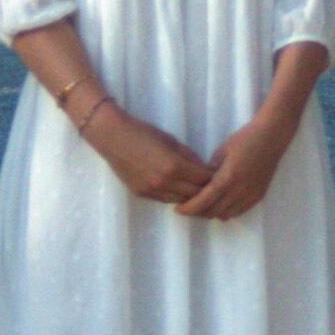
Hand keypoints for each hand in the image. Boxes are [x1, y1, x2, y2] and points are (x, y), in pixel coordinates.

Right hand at [78, 94, 214, 209]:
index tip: (220, 175)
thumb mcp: (171, 140)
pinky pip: (166, 200)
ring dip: (191, 196)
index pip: (204, 179)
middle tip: (213, 186)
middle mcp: (165, 182)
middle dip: (206, 190)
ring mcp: (153, 190)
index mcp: (175, 166)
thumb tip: (204, 168)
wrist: (113, 138)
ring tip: (198, 190)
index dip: (214, 178)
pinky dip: (175, 196)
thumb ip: (189, 156)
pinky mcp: (143, 194)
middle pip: (195, 194)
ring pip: (181, 201)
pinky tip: (180, 190)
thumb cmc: (143, 132)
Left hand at [173, 105, 299, 223]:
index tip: (178, 209)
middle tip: (188, 206)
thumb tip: (200, 184)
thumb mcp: (221, 151)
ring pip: (226, 215)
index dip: (189, 208)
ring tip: (204, 204)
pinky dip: (226, 211)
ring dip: (213, 212)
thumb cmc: (245, 139)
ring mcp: (251, 195)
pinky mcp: (258, 196)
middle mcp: (240, 191)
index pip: (204, 201)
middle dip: (198, 212)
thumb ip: (209, 170)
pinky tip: (221, 202)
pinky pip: (239, 212)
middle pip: (213, 212)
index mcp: (228, 178)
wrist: (272, 137)